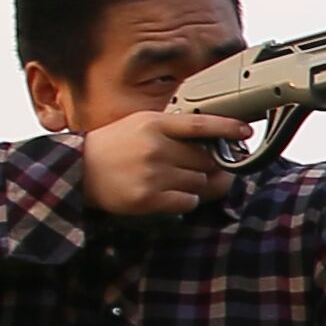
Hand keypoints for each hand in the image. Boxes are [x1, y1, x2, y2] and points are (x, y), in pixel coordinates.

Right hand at [81, 107, 237, 220]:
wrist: (79, 169)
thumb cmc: (115, 145)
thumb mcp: (141, 123)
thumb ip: (173, 127)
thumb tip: (212, 136)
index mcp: (155, 124)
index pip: (201, 124)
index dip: (228, 127)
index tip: (246, 130)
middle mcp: (156, 148)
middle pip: (206, 159)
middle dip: (207, 164)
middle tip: (197, 166)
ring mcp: (153, 174)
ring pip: (199, 182)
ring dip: (195, 183)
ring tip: (174, 179)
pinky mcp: (148, 198)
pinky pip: (188, 202)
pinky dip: (186, 200)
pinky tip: (170, 193)